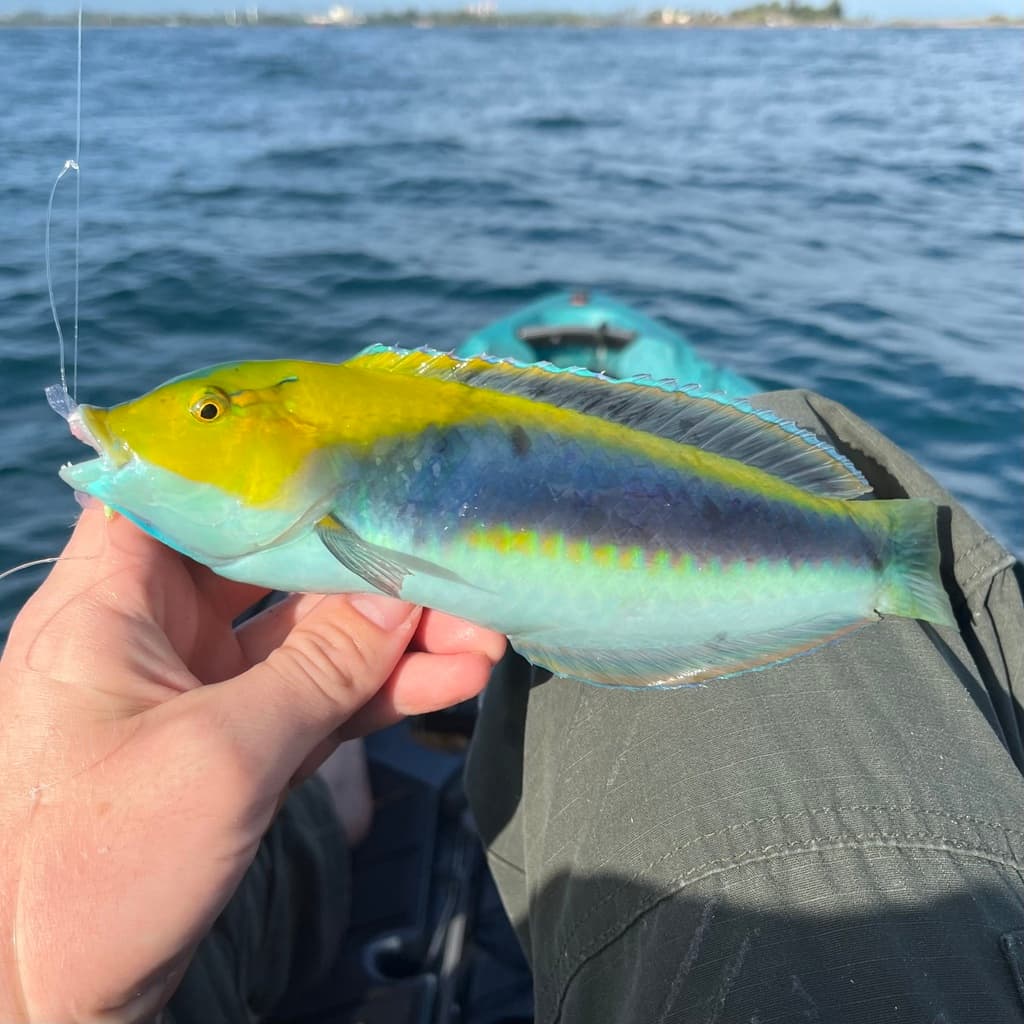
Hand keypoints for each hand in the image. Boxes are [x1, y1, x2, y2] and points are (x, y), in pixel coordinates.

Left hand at [0, 507, 504, 1021]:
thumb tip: (400, 595)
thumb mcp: (221, 755)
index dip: (260, 464)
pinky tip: (450, 682)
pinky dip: (379, 692)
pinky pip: (319, 697)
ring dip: (393, 638)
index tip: (348, 451)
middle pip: (270, 565)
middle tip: (450, 565)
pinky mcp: (240, 740)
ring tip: (479, 637)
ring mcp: (202, 687)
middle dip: (364, 569)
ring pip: (309, 636)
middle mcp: (153, 631)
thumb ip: (321, 668)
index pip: (179, 491)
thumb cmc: (92, 871)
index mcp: (108, 604)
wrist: (54, 1004)